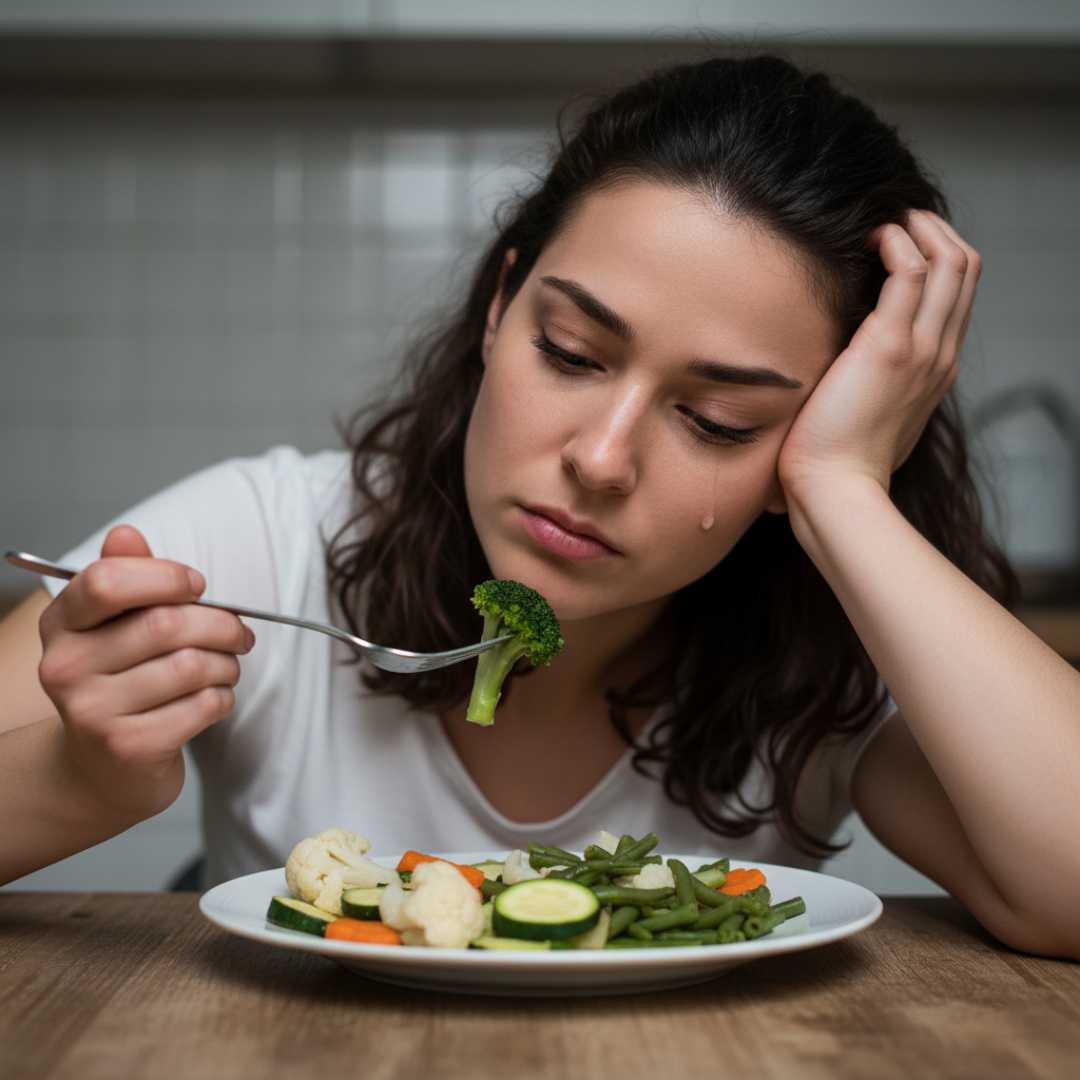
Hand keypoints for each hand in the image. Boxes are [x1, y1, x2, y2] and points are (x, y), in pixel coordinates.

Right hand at [37, 524, 253, 815]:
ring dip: (227, 664)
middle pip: (166, 624)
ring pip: (192, 666)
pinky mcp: (129, 747)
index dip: (166, 577)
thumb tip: (127, 534)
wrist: (102, 769)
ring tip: (225, 668)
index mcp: (62, 625)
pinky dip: (223, 698)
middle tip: (239, 634)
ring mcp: (93, 711)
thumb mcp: (116, 627)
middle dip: (221, 625)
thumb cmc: (122, 683)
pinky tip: (214, 699)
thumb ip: (128, 577)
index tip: (197, 587)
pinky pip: (202, 705)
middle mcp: (67, 667)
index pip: (107, 582)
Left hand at [776, 209, 980, 498]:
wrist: (834, 490)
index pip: (958, 297)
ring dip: (921, 227)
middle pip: (966, 269)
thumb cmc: (837, 462)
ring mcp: (923, 349)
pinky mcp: (891, 345)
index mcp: (936, 371)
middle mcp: (941, 355)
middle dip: (937, 230)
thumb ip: (871, 386)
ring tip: (888, 217)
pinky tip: (871, 238)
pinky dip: (897, 242)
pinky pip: (911, 271)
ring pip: (951, 261)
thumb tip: (844, 372)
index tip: (904, 240)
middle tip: (899, 215)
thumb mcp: (867, 417)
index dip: (939, 257)